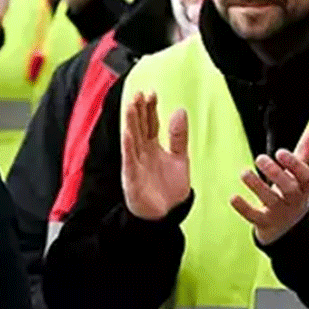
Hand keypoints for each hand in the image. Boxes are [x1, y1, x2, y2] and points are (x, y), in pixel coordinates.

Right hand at [121, 92, 190, 220]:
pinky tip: (128, 133)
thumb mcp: (180, 159)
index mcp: (153, 147)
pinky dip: (128, 146)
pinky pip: (130, 159)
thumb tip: (180, 110)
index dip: (151, 108)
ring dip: (131, 122)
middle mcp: (142, 152)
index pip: (151, 123)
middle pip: (140, 127)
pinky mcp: (132, 176)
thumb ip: (179, 136)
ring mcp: (136, 163)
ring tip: (131, 105)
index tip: (152, 92)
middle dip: (139, 110)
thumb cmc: (170, 189)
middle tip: (139, 92)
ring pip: (132, 139)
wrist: (166, 216)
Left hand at [231, 128, 308, 244]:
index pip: (303, 175)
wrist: (290, 229)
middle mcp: (293, 199)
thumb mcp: (301, 174)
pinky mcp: (265, 223)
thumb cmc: (293, 193)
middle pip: (288, 187)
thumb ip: (305, 151)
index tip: (280, 152)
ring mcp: (279, 212)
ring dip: (257, 186)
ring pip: (270, 200)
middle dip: (275, 173)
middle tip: (259, 158)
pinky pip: (254, 217)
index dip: (293, 164)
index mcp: (303, 185)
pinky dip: (244, 208)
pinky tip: (233, 198)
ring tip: (244, 173)